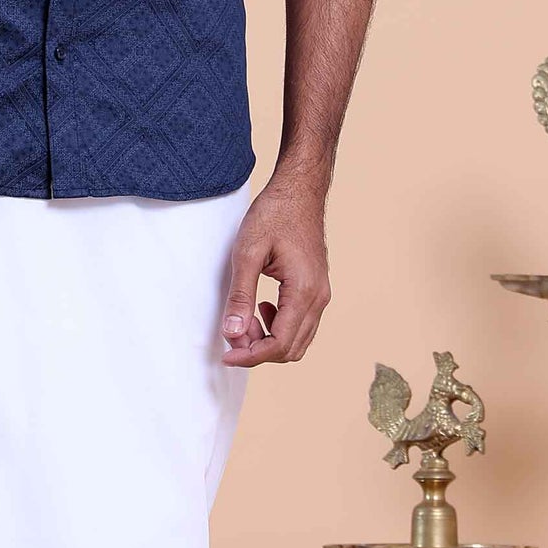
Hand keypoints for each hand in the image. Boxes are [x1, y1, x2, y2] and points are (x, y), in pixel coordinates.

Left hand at [219, 172, 329, 365]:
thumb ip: (240, 296)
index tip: (226, 355)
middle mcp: (318, 298)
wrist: (299, 191)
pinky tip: (260, 308)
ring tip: (244, 319)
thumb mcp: (247, 253)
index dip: (250, 356)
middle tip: (232, 333)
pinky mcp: (317, 289)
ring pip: (298, 341)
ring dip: (268, 340)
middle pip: (290, 350)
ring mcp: (321, 294)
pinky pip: (301, 325)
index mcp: (304, 291)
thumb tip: (232, 334)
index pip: (278, 344)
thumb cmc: (275, 214)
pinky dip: (279, 328)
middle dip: (258, 350)